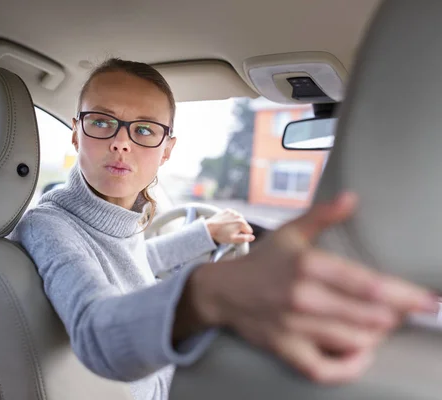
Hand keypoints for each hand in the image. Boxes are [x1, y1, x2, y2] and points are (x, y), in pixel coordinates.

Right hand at [175, 193, 437, 383]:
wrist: (223, 290)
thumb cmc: (263, 261)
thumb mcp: (291, 232)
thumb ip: (323, 216)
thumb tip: (351, 198)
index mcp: (308, 264)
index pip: (367, 284)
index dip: (403, 295)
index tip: (426, 300)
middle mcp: (302, 296)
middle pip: (368, 316)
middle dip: (392, 316)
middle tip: (400, 310)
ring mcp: (293, 325)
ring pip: (352, 341)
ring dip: (375, 335)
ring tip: (379, 325)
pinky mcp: (284, 347)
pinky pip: (323, 368)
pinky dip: (348, 367)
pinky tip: (361, 355)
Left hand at [205, 209, 254, 243]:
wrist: (209, 228)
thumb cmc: (221, 235)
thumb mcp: (233, 240)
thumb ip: (244, 238)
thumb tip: (253, 237)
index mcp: (242, 223)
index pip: (249, 231)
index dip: (243, 235)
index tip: (236, 236)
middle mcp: (239, 216)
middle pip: (244, 224)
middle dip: (240, 229)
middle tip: (231, 233)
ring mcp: (233, 212)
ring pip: (239, 219)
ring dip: (236, 223)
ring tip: (228, 228)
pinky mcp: (228, 210)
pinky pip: (233, 215)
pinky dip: (231, 218)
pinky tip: (226, 223)